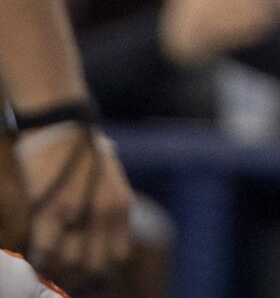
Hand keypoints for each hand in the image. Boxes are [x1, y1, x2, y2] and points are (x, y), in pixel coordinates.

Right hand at [15, 125, 131, 287]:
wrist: (64, 123)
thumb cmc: (81, 148)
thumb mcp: (107, 177)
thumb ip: (105, 205)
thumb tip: (97, 233)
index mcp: (120, 207)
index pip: (116, 258)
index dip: (101, 276)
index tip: (88, 284)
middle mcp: (105, 214)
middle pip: (94, 266)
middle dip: (78, 280)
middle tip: (64, 283)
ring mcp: (79, 213)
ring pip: (68, 263)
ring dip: (56, 273)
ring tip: (48, 274)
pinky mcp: (51, 209)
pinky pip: (46, 250)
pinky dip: (39, 261)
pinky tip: (35, 260)